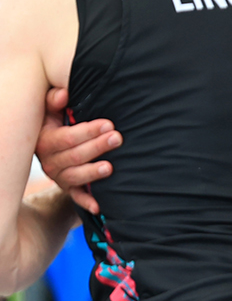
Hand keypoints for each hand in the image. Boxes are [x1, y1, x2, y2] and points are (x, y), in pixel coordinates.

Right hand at [34, 88, 120, 213]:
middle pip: (73, 157)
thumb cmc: (59, 122)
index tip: (108, 124)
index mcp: (45, 141)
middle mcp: (49, 161)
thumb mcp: (54, 109)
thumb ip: (55, 100)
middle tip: (117, 138)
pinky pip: (76, 197)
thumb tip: (63, 94)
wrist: (55, 146)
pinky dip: (87, 202)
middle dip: (96, 147)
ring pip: (74, 177)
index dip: (87, 131)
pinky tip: (99, 206)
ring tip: (110, 167)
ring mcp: (59, 176)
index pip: (66, 138)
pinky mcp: (69, 188)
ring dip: (92, 172)